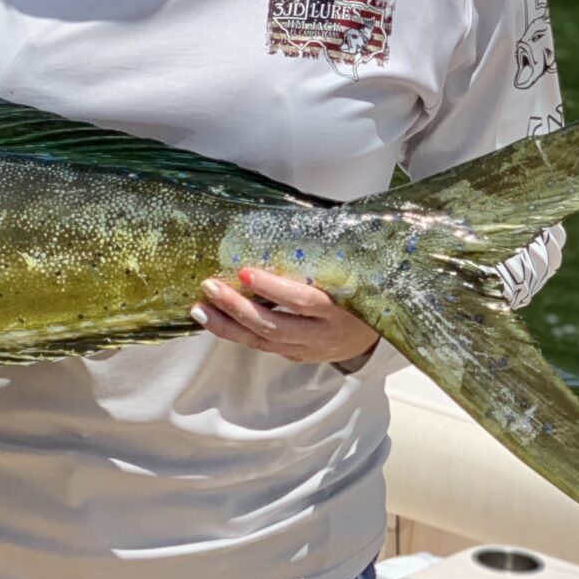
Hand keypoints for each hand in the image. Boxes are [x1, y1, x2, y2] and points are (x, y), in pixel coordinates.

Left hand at [192, 267, 378, 364]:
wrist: (379, 330)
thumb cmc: (360, 291)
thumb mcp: (351, 273)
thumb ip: (324, 256)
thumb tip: (286, 223)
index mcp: (340, 309)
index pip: (303, 300)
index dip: (274, 289)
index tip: (246, 273)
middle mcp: (323, 334)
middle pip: (274, 325)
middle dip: (238, 308)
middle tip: (210, 287)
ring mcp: (308, 349)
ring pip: (262, 340)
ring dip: (227, 325)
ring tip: (200, 308)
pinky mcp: (296, 356)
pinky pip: (261, 346)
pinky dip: (235, 333)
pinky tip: (214, 319)